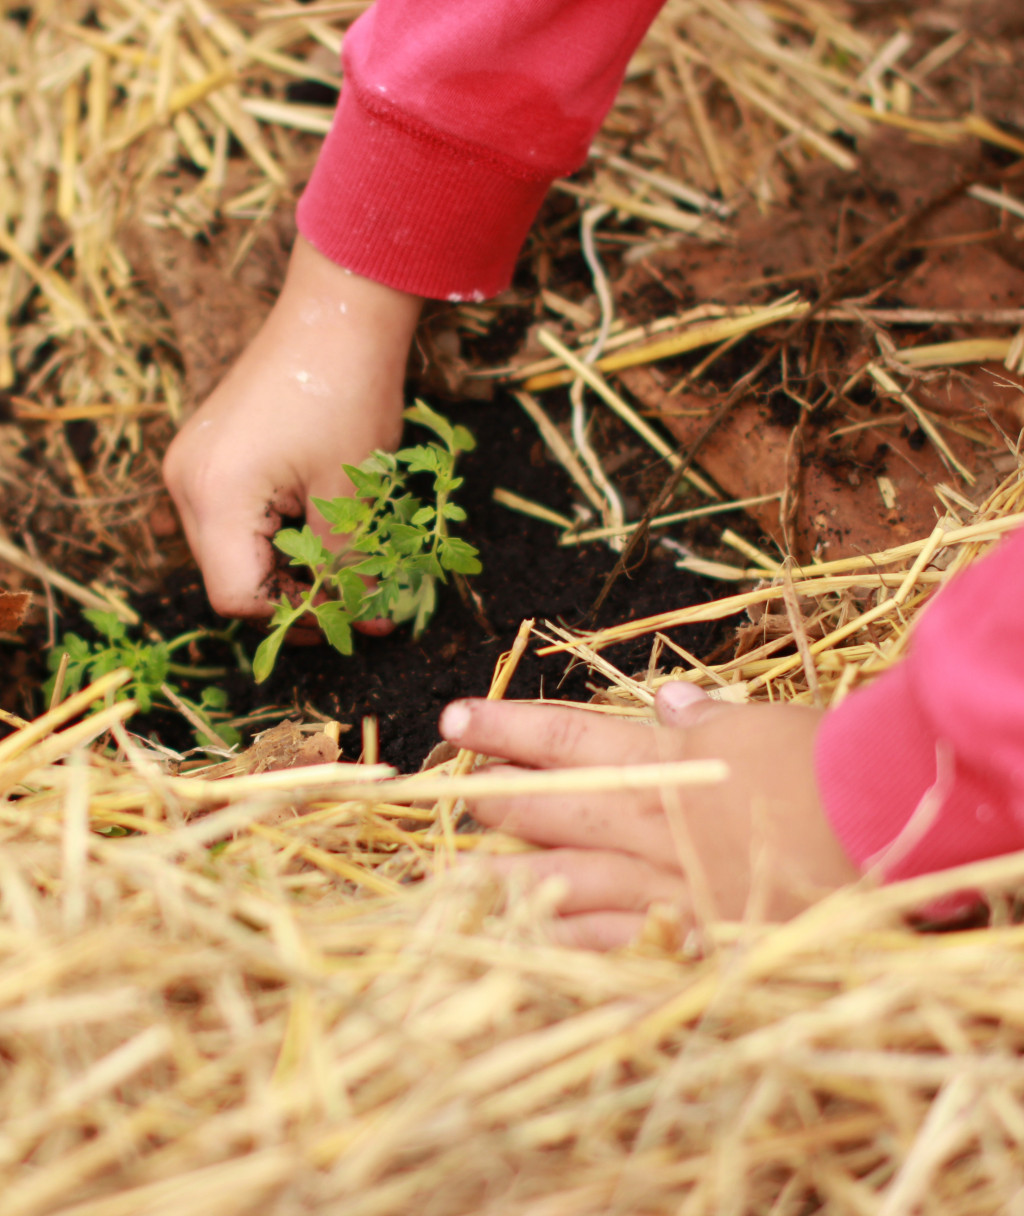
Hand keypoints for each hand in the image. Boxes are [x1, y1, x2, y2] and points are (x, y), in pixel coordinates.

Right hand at [163, 236, 422, 620]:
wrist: (338, 312)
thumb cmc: (349, 396)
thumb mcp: (351, 495)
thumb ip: (347, 567)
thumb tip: (363, 623)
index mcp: (216, 496)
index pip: (236, 598)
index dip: (295, 618)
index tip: (349, 615)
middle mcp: (186, 484)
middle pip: (228, 579)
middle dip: (292, 599)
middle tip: (354, 601)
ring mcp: (191, 466)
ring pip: (230, 552)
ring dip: (284, 570)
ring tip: (344, 567)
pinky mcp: (208, 453)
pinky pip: (231, 518)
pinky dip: (272, 536)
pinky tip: (317, 531)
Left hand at [439, 684, 857, 948]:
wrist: (875, 822)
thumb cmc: (820, 761)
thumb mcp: (759, 723)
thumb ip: (707, 717)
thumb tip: (670, 698)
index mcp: (659, 762)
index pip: (562, 737)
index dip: (504, 728)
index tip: (453, 722)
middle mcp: (645, 822)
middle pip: (549, 809)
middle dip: (494, 802)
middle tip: (450, 798)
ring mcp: (661, 884)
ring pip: (563, 883)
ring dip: (505, 884)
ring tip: (454, 884)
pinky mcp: (689, 937)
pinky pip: (616, 949)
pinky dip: (572, 952)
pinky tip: (532, 956)